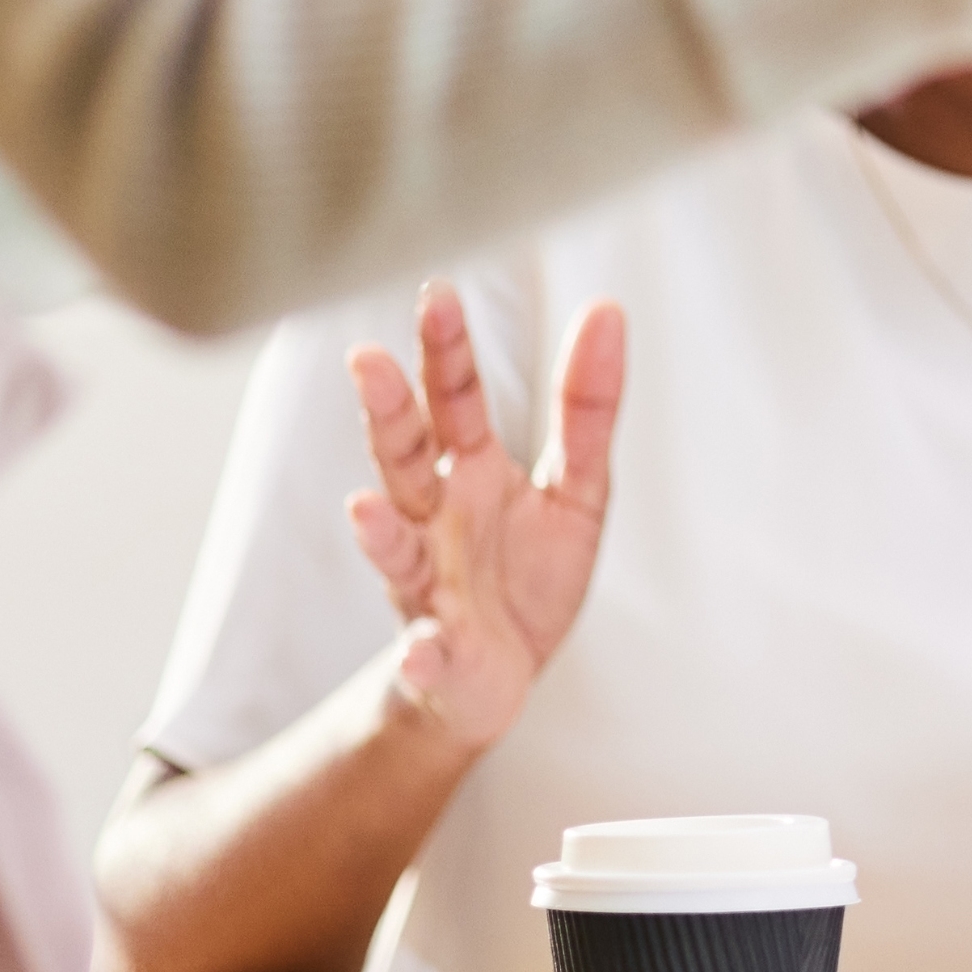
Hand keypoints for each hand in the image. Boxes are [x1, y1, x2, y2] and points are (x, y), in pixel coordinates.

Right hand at [342, 286, 618, 757]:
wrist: (495, 678)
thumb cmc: (526, 573)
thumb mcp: (574, 486)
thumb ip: (585, 407)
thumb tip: (608, 310)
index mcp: (469, 471)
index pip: (452, 398)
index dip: (446, 349)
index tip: (437, 293)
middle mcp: (433, 520)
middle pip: (403, 457)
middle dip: (387, 412)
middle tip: (366, 361)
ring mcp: (426, 586)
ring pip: (395, 550)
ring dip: (378, 530)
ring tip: (363, 507)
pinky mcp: (438, 656)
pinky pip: (425, 656)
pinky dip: (421, 655)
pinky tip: (419, 653)